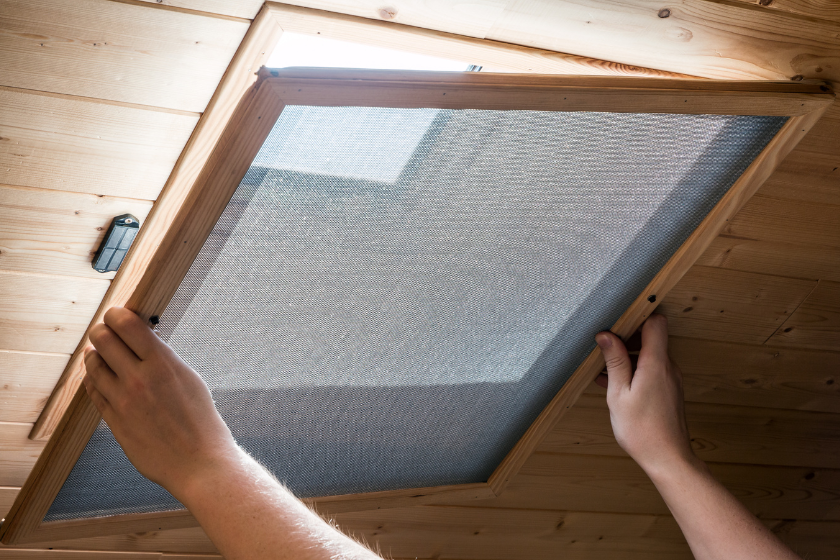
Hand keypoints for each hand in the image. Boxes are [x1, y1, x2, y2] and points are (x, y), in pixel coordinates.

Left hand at [83, 307, 238, 498]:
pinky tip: (101, 377)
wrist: (198, 461)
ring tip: (103, 354)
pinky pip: (93, 391)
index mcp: (162, 363)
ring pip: (92, 364)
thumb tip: (142, 338)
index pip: (125, 323)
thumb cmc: (201, 420)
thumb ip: (162, 357)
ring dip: (95, 355)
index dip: (116, 313)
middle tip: (108, 332)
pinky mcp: (113, 421)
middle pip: (102, 339)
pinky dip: (94, 379)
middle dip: (102, 331)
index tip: (118, 314)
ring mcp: (122, 401)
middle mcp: (138, 379)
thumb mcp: (189, 378)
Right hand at [594, 314, 697, 475]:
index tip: (618, 320)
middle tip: (604, 348)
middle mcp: (668, 367)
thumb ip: (615, 361)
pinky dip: (635, 371)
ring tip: (605, 370)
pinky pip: (652, 370)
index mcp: (656, 363)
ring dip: (628, 357)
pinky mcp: (670, 390)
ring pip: (650, 354)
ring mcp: (671, 379)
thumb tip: (606, 335)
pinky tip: (615, 384)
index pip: (656, 322)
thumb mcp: (618, 393)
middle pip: (651, 337)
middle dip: (627, 338)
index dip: (638, 315)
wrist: (668, 459)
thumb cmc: (642, 430)